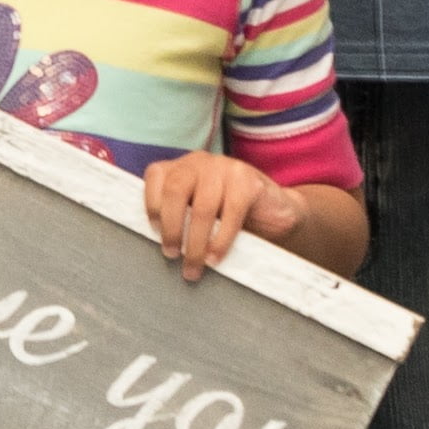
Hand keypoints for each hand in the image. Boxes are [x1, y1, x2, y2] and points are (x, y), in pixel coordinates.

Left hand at [142, 153, 292, 284]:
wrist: (276, 213)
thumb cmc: (228, 217)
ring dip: (196, 242)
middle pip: (175, 190)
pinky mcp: (249, 181)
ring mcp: (226, 167)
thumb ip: (178, 216)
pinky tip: (216, 257)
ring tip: (194, 267)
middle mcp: (200, 161)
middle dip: (171, 227)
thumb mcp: (197, 211)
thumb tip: (154, 246)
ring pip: (202, 207)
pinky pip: (231, 212)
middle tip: (172, 255)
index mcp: (182, 167)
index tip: (154, 232)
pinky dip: (221, 240)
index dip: (152, 204)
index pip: (156, 176)